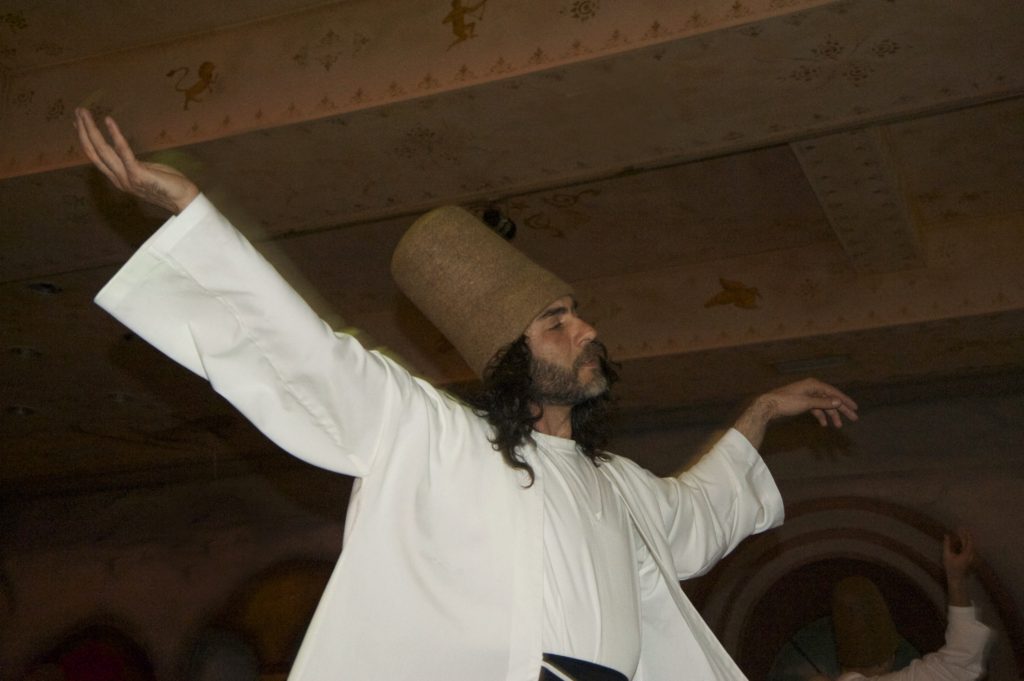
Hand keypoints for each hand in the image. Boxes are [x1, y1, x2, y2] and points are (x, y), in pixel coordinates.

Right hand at [75, 108, 198, 213]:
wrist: (184, 200)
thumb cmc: (168, 184)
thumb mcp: (144, 171)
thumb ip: (131, 163)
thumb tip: (123, 152)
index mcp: (118, 178)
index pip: (96, 157)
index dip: (85, 139)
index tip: (78, 122)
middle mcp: (118, 179)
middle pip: (94, 152)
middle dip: (83, 130)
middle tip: (78, 111)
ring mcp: (126, 178)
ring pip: (102, 150)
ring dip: (91, 129)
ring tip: (84, 112)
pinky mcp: (138, 175)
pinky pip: (123, 152)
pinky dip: (115, 134)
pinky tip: (108, 120)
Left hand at [758, 378, 858, 427]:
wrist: (768, 405)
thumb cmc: (787, 402)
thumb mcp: (806, 403)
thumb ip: (823, 402)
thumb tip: (838, 401)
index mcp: (814, 384)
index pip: (834, 392)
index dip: (845, 400)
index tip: (855, 408)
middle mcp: (812, 388)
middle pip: (831, 399)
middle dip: (841, 409)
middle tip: (854, 418)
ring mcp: (807, 395)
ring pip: (823, 405)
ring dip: (831, 415)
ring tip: (838, 426)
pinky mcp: (802, 402)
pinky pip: (815, 408)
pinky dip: (820, 416)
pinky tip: (824, 424)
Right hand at [943, 529, 974, 606]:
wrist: (956, 578)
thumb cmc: (950, 567)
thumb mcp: (946, 555)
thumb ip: (947, 544)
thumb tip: (947, 535)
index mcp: (967, 553)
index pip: (968, 541)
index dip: (965, 533)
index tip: (961, 527)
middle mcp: (971, 555)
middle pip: (971, 542)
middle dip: (967, 535)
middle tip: (962, 528)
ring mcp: (972, 557)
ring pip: (971, 545)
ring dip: (967, 539)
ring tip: (962, 533)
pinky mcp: (970, 559)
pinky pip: (970, 548)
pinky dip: (966, 543)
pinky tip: (962, 542)